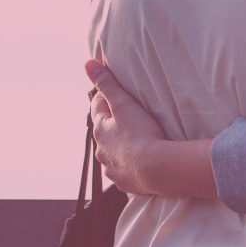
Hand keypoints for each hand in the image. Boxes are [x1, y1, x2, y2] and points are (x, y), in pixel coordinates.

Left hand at [85, 59, 168, 193]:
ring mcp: (113, 169)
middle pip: (105, 132)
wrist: (157, 169)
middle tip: (131, 117)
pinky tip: (141, 163)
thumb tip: (87, 64)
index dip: (106, 97)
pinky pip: (125, 171)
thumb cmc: (141, 134)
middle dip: (115, 124)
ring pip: (114, 153)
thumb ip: (106, 83)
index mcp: (100, 130)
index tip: (116, 93)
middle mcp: (102, 151)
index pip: (98, 107)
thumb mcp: (123, 103)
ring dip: (122, 147)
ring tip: (138, 142)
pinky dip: (131, 166)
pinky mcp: (126, 183)